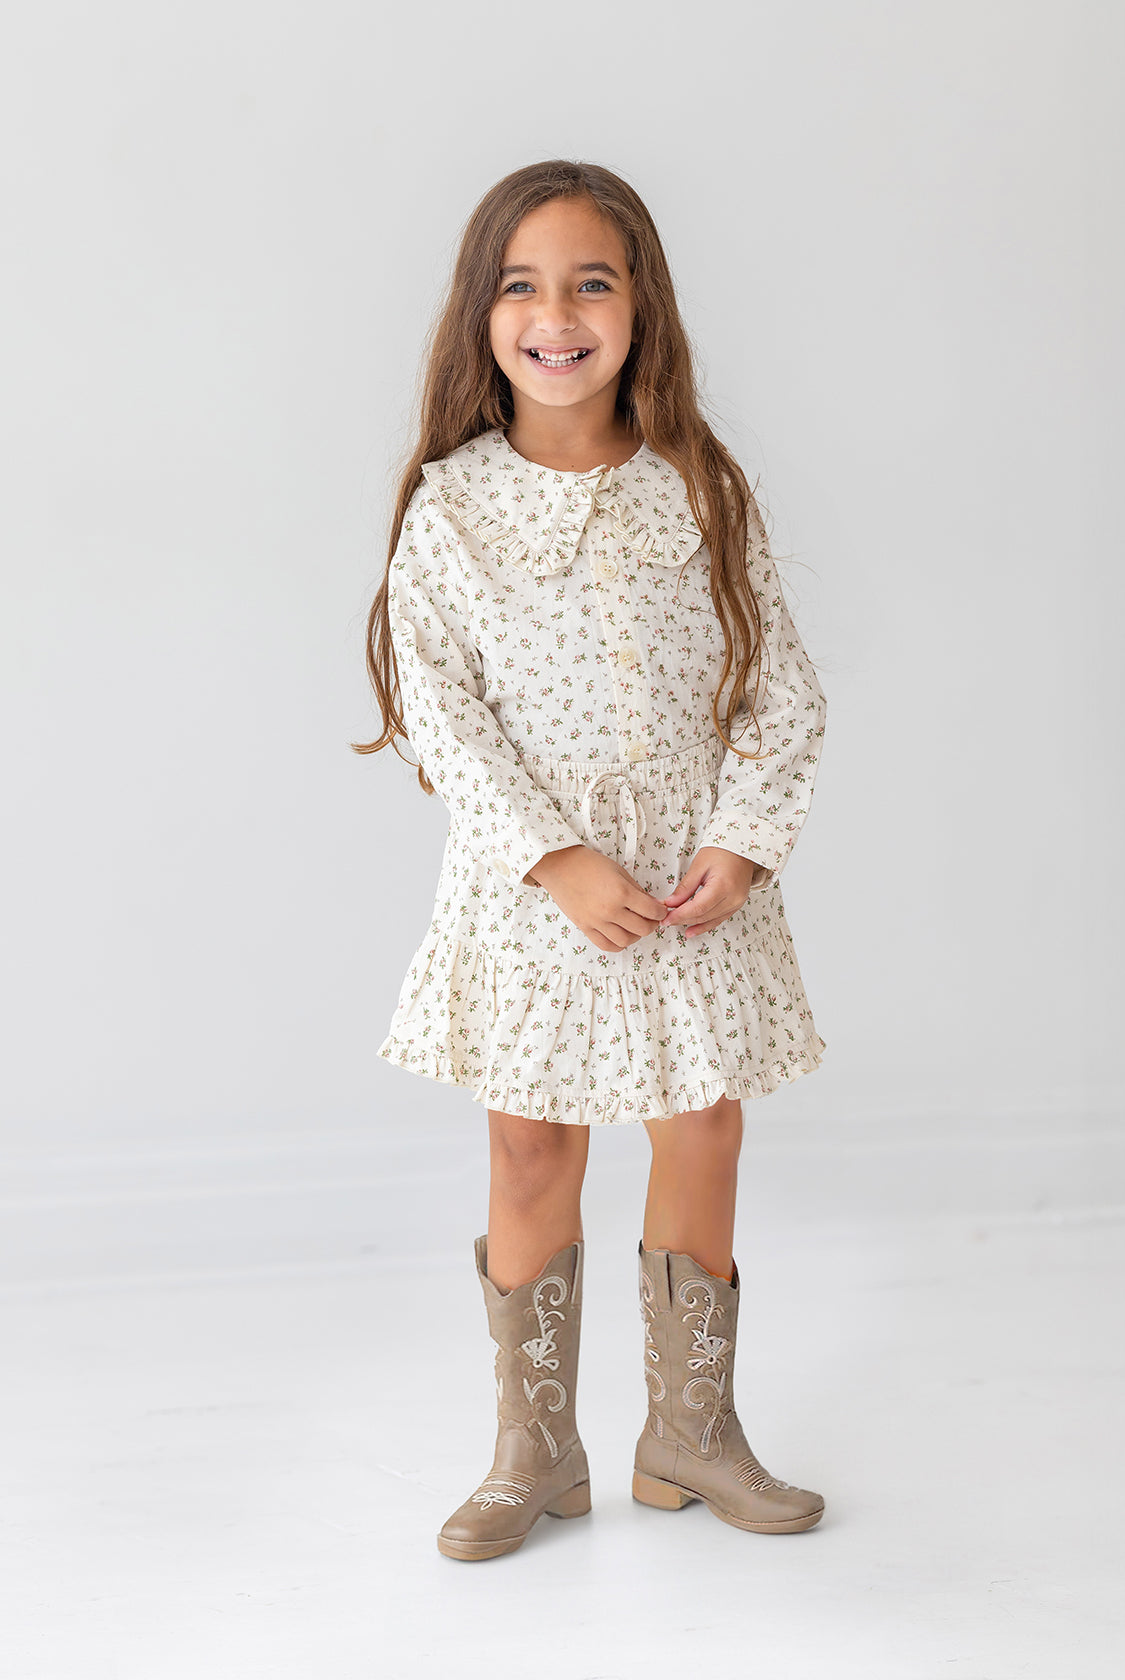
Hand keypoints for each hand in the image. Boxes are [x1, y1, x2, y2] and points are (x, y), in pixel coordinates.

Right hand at [525, 845, 669, 952]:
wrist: (560, 866)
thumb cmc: (588, 864)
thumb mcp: (619, 871)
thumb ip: (637, 890)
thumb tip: (652, 904)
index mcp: (621, 892)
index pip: (651, 911)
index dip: (660, 912)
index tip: (661, 910)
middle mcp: (610, 910)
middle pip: (641, 929)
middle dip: (651, 925)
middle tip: (651, 919)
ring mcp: (596, 921)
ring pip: (625, 941)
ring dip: (635, 936)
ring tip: (635, 927)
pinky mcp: (585, 927)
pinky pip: (606, 945)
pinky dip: (617, 944)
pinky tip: (621, 935)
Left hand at [660, 846, 771, 937]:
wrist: (741, 848)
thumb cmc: (722, 851)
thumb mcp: (699, 866)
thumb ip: (685, 887)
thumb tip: (671, 903)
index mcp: (723, 886)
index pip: (698, 908)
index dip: (680, 915)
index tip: (666, 918)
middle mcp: (733, 898)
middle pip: (703, 916)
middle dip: (683, 919)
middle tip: (666, 920)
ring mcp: (737, 903)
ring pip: (710, 920)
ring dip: (692, 924)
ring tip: (675, 925)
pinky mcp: (736, 905)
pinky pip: (718, 919)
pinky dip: (704, 925)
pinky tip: (692, 930)